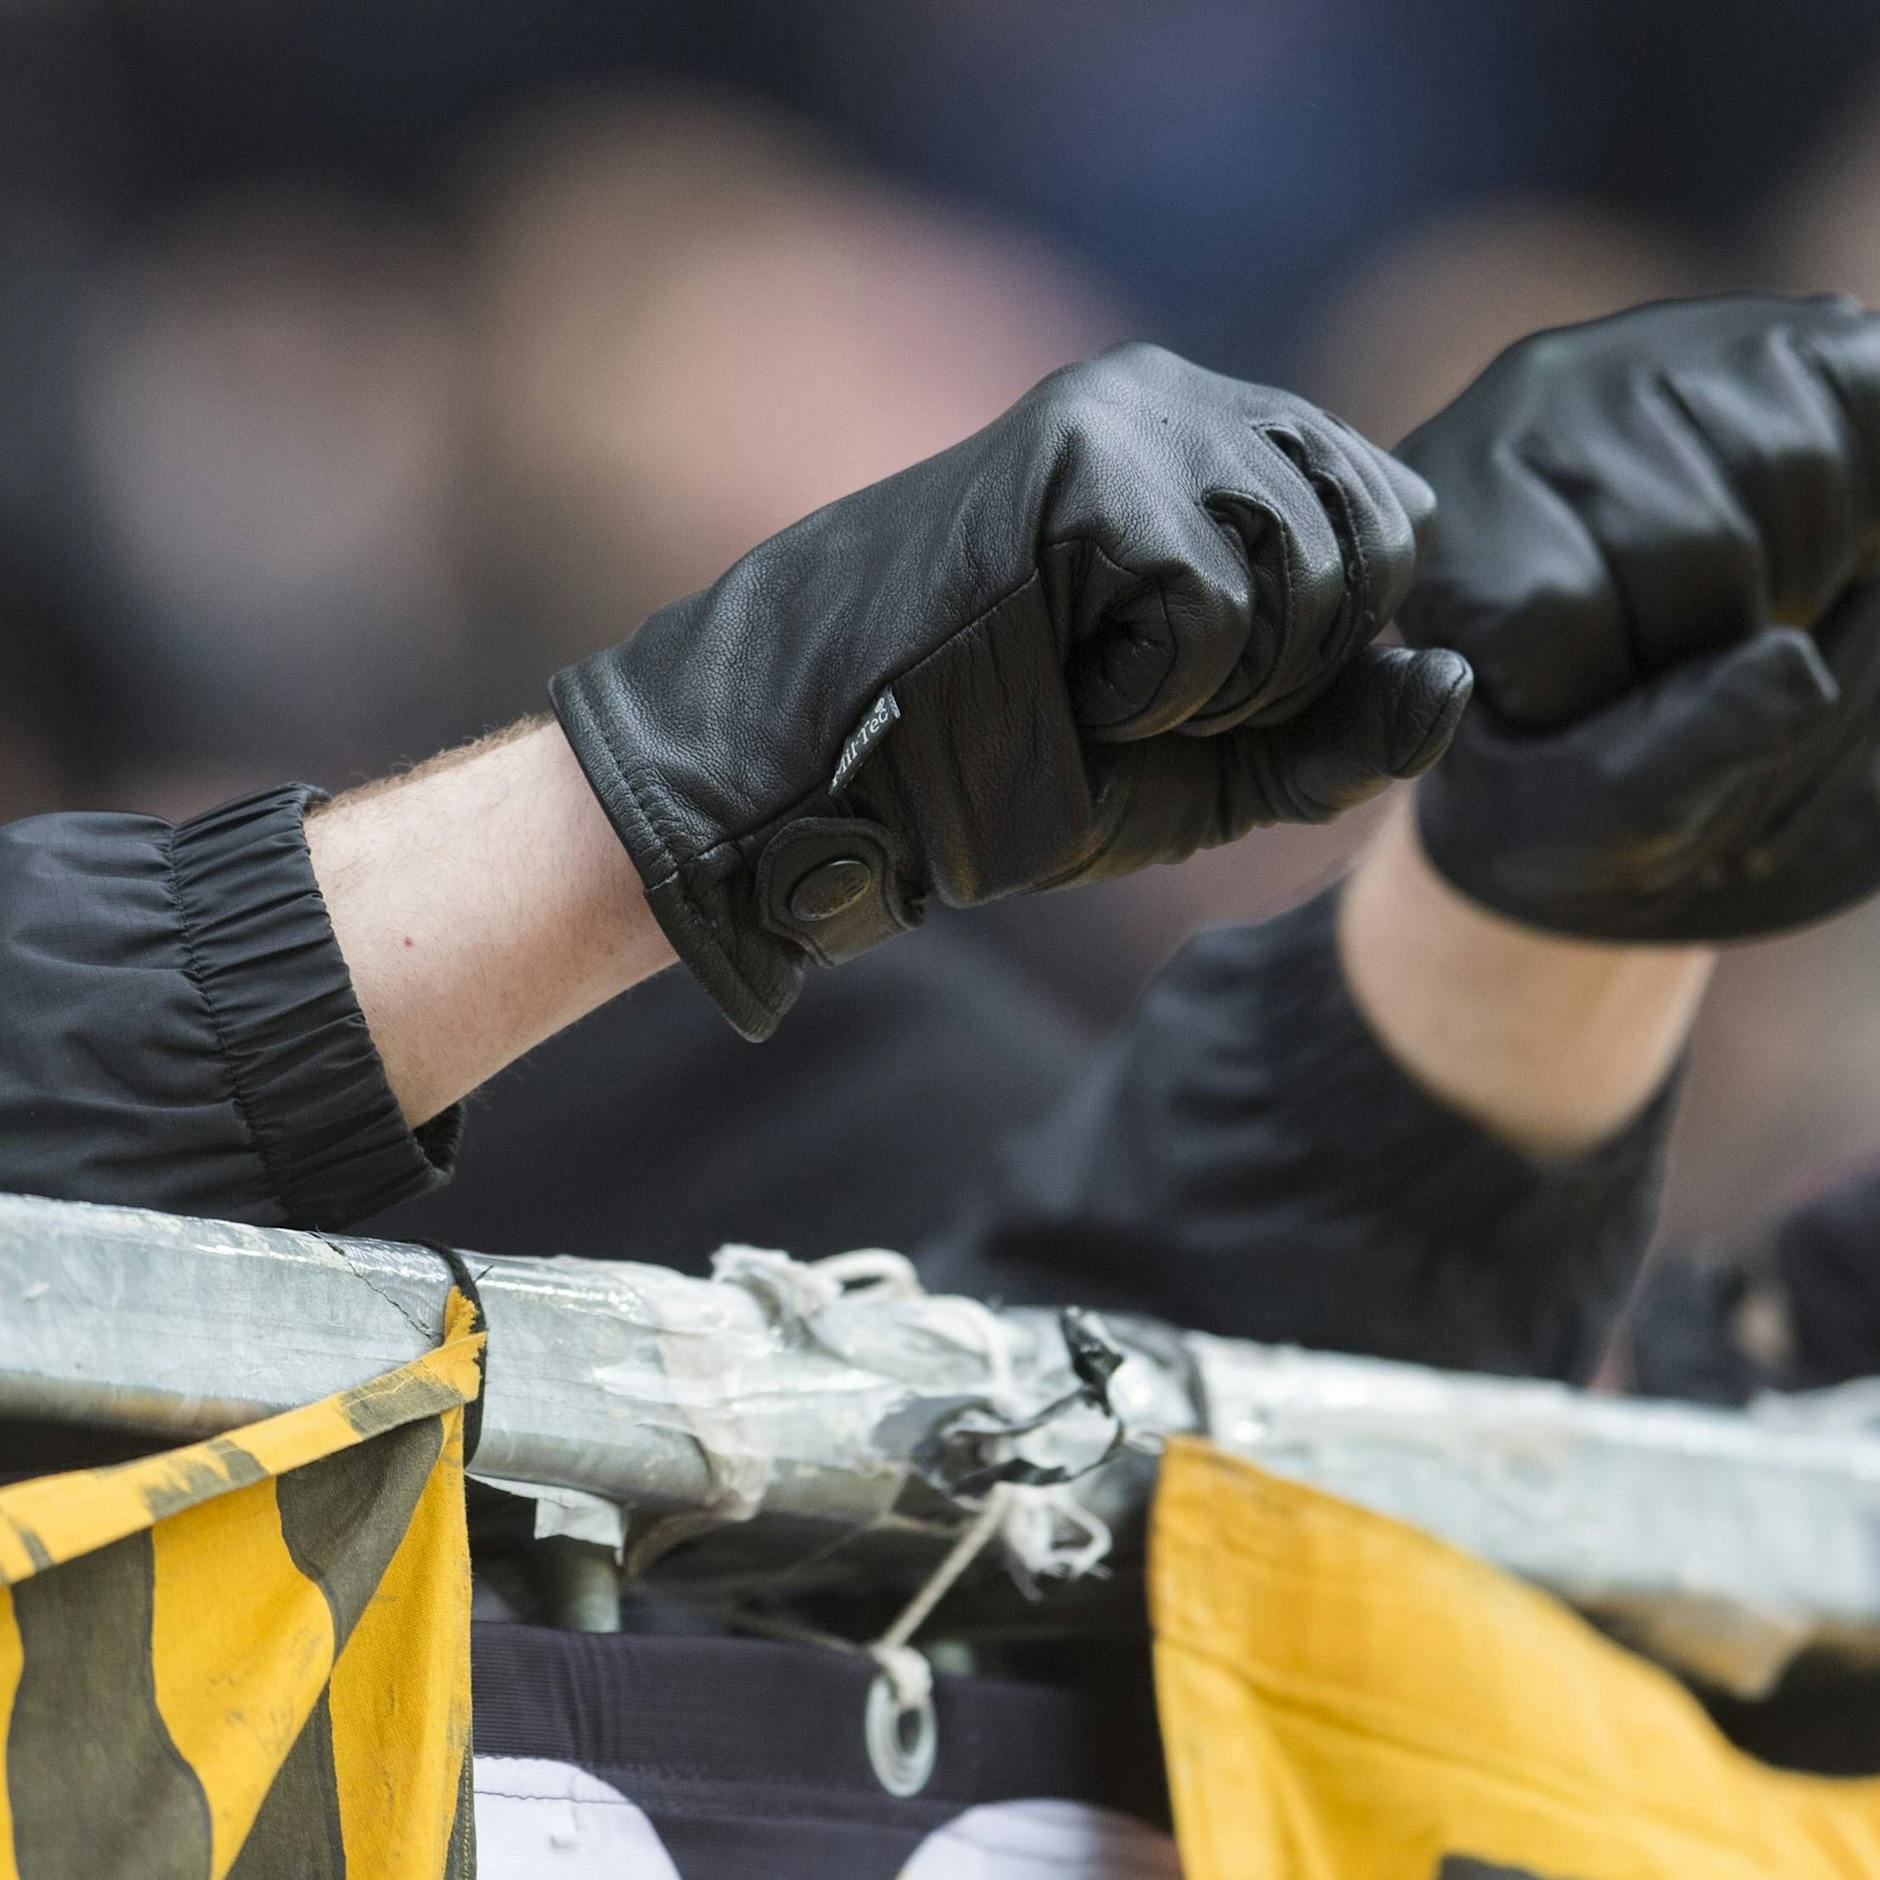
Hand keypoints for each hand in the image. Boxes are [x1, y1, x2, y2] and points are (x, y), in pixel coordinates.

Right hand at [553, 343, 1469, 1036]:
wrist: (837, 774)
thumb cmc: (1014, 765)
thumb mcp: (1214, 769)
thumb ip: (1343, 732)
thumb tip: (1457, 676)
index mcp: (1219, 446)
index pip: (1397, 517)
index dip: (1338, 643)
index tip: (1204, 690)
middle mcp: (1187, 400)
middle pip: (1380, 545)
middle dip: (1287, 673)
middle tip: (1141, 693)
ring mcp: (1135, 417)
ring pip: (1311, 574)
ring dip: (1216, 688)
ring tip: (1088, 676)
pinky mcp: (1086, 462)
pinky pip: (1216, 608)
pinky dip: (1151, 691)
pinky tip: (1057, 671)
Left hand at [1398, 294, 1879, 939]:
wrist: (1663, 698)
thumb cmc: (1581, 768)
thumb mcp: (1576, 815)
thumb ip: (1657, 769)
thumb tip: (1790, 670)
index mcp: (1433, 518)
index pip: (1541, 611)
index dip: (1585, 695)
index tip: (1564, 701)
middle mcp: (1524, 400)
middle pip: (1681, 546)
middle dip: (1701, 644)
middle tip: (1667, 655)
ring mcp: (1658, 352)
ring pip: (1781, 480)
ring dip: (1787, 589)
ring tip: (1726, 608)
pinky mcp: (1789, 339)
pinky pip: (1857, 429)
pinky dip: (1854, 526)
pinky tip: (1796, 549)